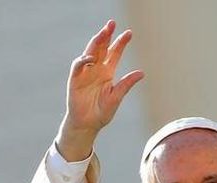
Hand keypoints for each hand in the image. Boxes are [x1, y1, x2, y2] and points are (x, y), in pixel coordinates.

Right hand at [57, 19, 143, 160]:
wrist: (87, 125)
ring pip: (90, 52)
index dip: (120, 43)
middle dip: (106, 35)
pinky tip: (91, 58)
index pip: (114, 53)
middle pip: (101, 48)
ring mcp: (85, 74)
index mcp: (107, 73)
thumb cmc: (102, 113)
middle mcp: (96, 70)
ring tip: (103, 33)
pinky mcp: (75, 80)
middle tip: (112, 24)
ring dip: (95, 42)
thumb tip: (141, 73)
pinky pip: (78, 66)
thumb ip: (126, 85)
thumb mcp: (116, 98)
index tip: (129, 33)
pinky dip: (83, 61)